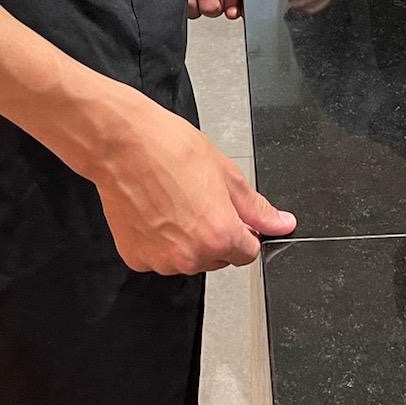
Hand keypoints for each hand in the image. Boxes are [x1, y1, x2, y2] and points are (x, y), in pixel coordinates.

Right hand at [90, 86, 295, 274]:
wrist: (122, 143)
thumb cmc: (170, 149)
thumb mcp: (226, 172)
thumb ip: (256, 207)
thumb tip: (282, 224)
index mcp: (219, 235)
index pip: (248, 252)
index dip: (243, 230)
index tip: (231, 214)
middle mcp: (191, 256)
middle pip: (218, 257)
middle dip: (215, 234)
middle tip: (198, 198)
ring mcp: (161, 260)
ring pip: (188, 258)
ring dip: (187, 239)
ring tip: (173, 200)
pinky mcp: (136, 258)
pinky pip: (159, 256)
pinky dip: (160, 240)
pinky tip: (154, 211)